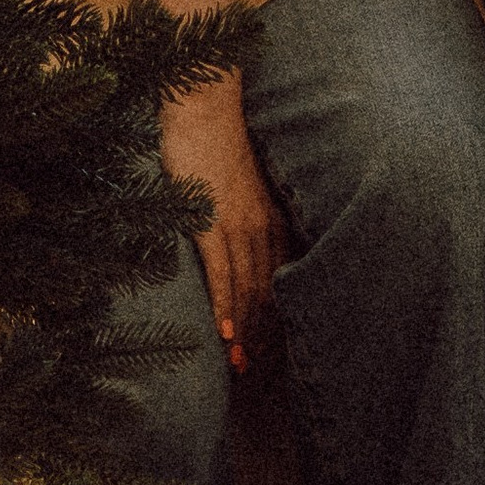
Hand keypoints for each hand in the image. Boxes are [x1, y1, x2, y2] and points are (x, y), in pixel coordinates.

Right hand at [161, 76, 288, 371]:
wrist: (204, 106)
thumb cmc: (219, 144)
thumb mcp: (245, 188)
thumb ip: (252, 218)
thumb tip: (246, 248)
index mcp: (274, 221)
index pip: (280, 284)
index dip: (276, 323)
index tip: (272, 356)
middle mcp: (264, 228)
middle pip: (268, 295)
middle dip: (263, 339)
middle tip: (257, 377)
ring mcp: (237, 225)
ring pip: (248, 291)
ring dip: (245, 334)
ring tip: (241, 369)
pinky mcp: (209, 220)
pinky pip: (221, 272)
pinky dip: (224, 306)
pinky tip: (225, 334)